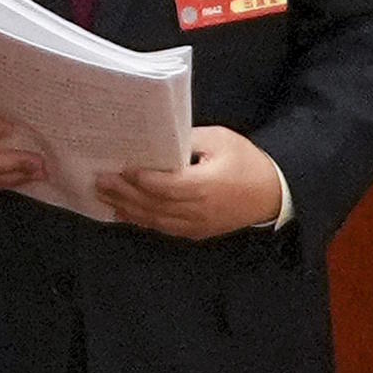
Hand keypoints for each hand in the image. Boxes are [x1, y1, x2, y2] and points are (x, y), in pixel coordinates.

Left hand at [99, 126, 286, 239]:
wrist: (272, 194)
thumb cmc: (247, 161)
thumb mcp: (220, 139)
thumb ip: (188, 139)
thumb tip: (158, 141)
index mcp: (203, 185)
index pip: (163, 185)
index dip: (139, 179)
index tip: (119, 168)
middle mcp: (196, 210)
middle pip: (153, 205)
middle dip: (124, 193)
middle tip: (100, 181)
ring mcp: (196, 225)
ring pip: (155, 220)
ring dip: (127, 209)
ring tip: (104, 197)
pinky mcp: (196, 233)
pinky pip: (163, 229)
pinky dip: (142, 221)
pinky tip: (125, 213)